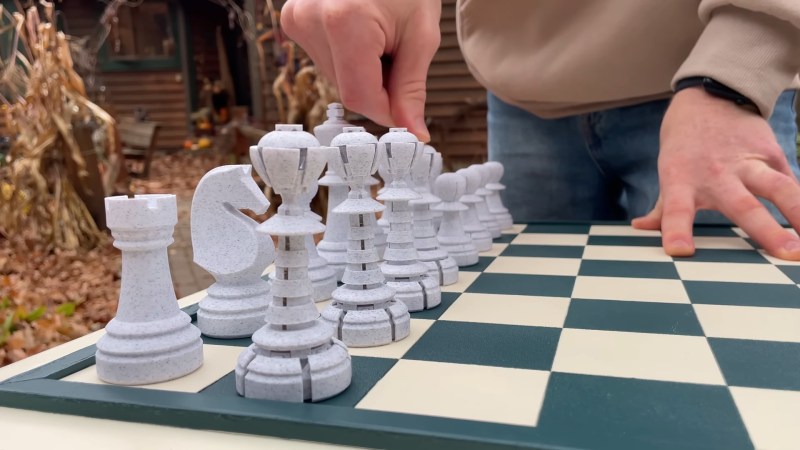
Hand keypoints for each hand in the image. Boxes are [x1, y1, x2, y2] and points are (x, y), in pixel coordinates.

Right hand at [281, 0, 440, 140]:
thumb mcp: (420, 34)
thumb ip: (412, 88)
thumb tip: (413, 132)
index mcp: (344, 22)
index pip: (360, 97)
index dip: (387, 110)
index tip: (407, 112)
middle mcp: (310, 20)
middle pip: (347, 89)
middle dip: (378, 87)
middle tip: (398, 54)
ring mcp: (296, 19)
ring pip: (336, 78)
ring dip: (363, 72)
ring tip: (380, 36)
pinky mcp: (292, 20)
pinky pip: (325, 60)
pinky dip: (348, 59)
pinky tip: (361, 33)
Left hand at [633, 87, 799, 259]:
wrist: (710, 96)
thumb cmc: (684, 144)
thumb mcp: (668, 171)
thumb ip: (662, 207)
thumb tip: (641, 228)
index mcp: (682, 179)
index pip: (675, 209)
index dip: (675, 229)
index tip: (680, 251)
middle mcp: (716, 173)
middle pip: (743, 204)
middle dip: (765, 230)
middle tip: (786, 254)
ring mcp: (748, 162)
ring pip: (780, 189)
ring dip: (798, 214)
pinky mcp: (772, 153)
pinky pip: (792, 181)